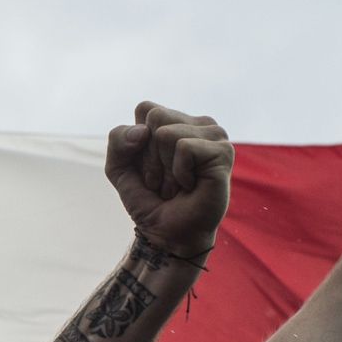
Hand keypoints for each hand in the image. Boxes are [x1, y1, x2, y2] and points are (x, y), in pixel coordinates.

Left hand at [104, 101, 233, 252]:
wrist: (166, 232)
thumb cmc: (148, 198)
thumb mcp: (118, 166)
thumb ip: (118, 139)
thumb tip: (144, 130)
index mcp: (177, 120)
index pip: (146, 108)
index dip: (136, 141)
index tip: (149, 165)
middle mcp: (199, 123)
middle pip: (155, 119)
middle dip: (150, 155)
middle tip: (163, 178)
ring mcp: (215, 136)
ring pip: (167, 134)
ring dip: (164, 168)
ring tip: (177, 184)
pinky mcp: (223, 152)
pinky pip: (184, 148)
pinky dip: (179, 172)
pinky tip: (190, 185)